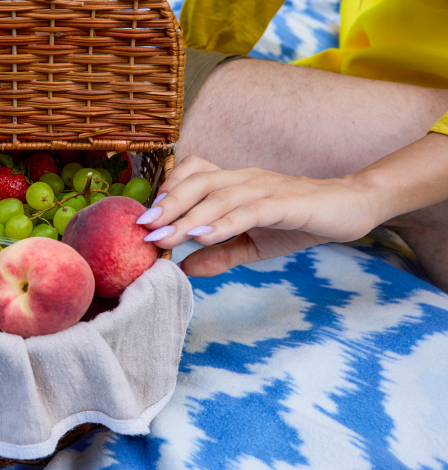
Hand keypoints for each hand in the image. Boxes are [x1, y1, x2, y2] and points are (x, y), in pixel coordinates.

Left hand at [137, 156, 381, 275]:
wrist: (352, 208)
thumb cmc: (298, 221)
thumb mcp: (252, 244)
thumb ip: (219, 255)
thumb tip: (185, 270)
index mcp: (235, 183)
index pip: (194, 174)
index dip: (168, 190)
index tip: (145, 217)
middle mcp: (246, 179)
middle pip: (199, 182)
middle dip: (168, 204)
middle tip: (143, 227)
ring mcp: (266, 188)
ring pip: (219, 196)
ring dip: (189, 217)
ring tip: (165, 237)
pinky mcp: (288, 203)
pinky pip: (250, 210)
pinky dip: (224, 223)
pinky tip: (204, 237)